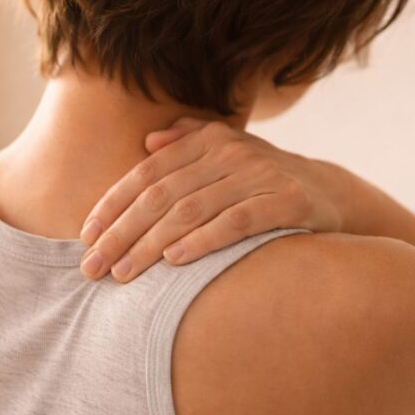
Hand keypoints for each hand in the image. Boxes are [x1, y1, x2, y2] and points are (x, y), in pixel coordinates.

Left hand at [78, 117, 351, 282]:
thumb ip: (187, 143)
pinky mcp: (285, 202)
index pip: (146, 174)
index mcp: (208, 140)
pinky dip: (201, 241)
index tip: (84, 237)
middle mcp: (230, 152)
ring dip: (150, 245)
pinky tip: (173, 261)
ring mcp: (259, 176)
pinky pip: (234, 223)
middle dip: (120, 233)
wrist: (331, 193)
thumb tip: (146, 143)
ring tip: (122, 273)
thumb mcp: (228, 155)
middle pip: (160, 196)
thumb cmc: (263, 180)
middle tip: (92, 268)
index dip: (111, 205)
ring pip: (190, 211)